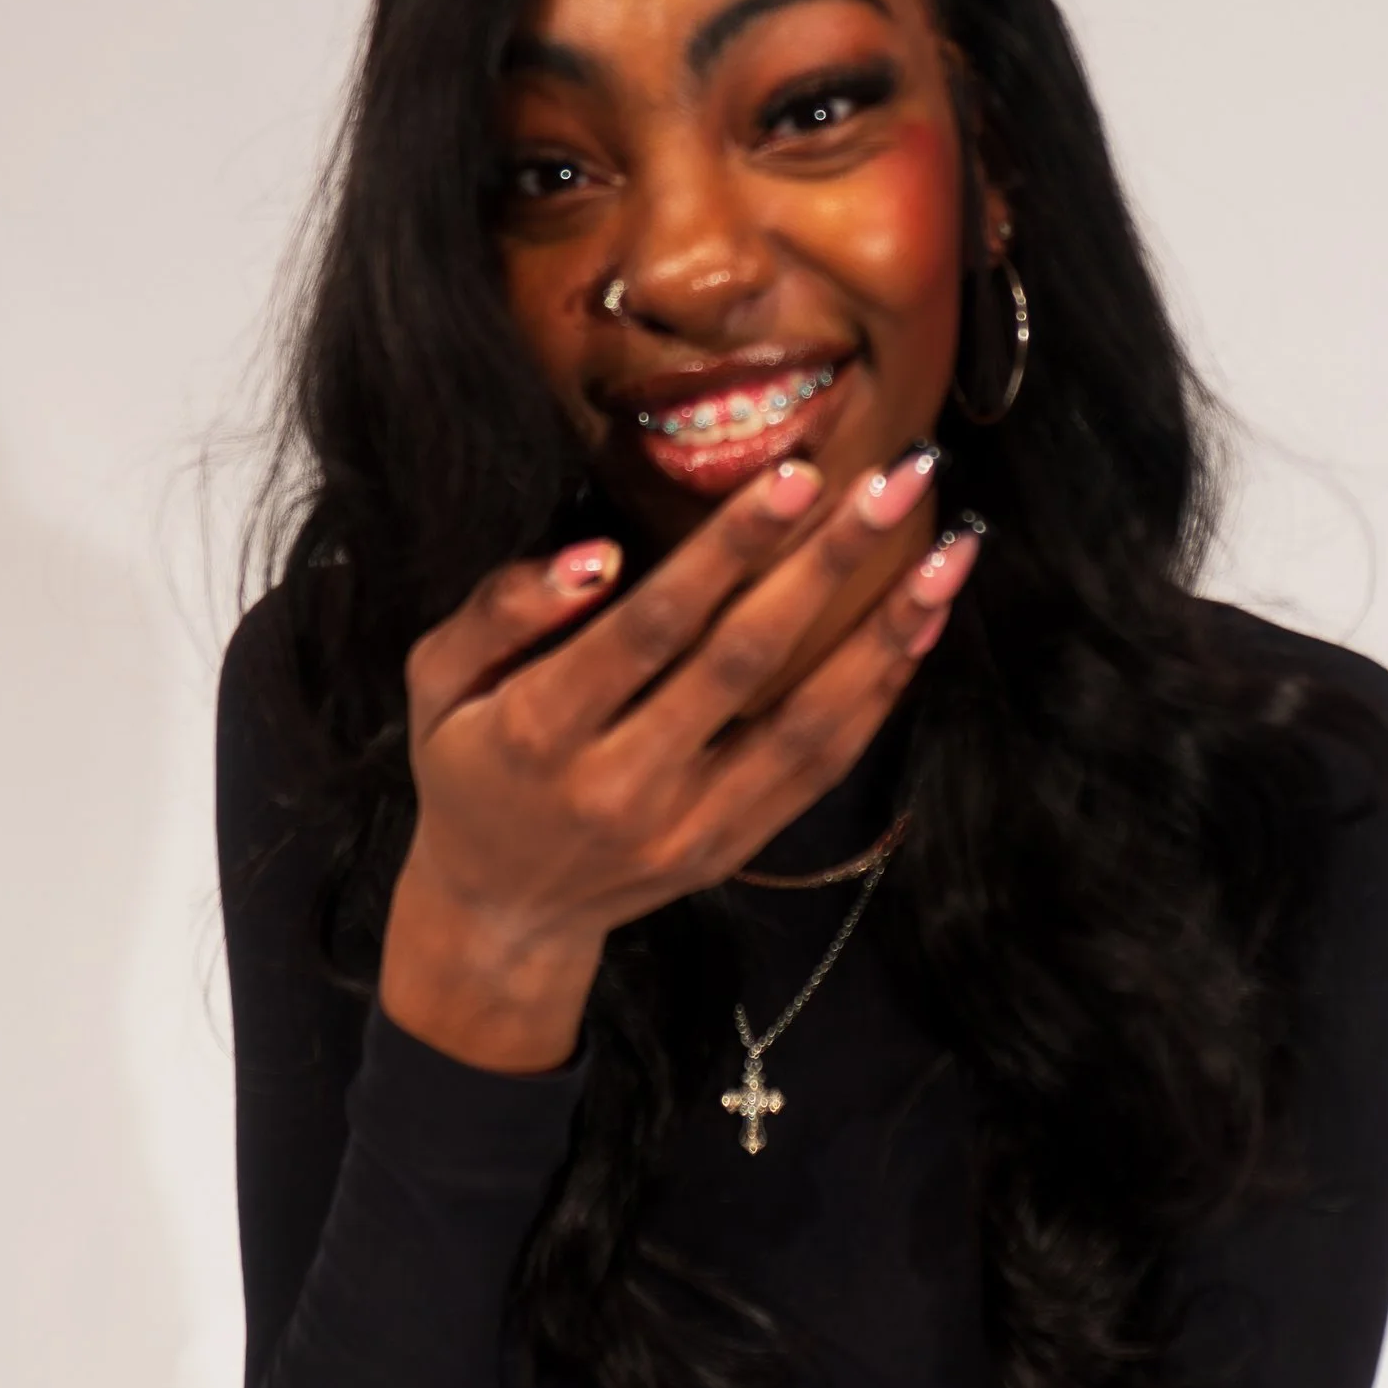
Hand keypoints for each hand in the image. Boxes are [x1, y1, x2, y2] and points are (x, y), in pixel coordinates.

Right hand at [378, 451, 979, 1070]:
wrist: (504, 910)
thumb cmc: (470, 765)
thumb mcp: (439, 680)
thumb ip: (501, 610)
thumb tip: (595, 558)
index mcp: (542, 732)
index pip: (653, 627)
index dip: (729, 551)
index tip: (797, 476)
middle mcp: (624, 787)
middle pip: (744, 663)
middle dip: (826, 565)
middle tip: (895, 481)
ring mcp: (689, 827)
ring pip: (806, 724)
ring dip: (884, 634)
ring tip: (948, 555)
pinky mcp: (734, 848)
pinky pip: (821, 768)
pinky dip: (879, 695)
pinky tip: (922, 628)